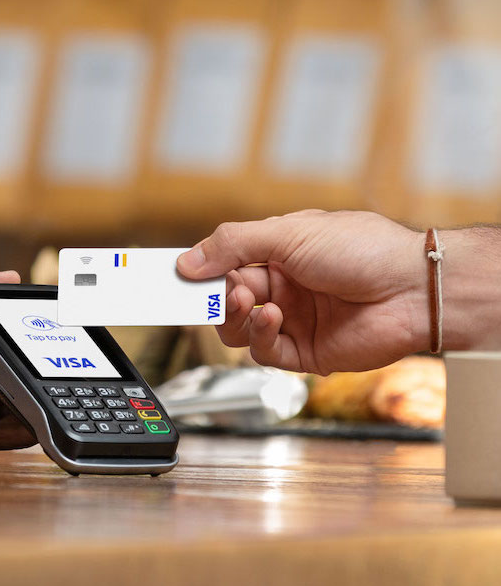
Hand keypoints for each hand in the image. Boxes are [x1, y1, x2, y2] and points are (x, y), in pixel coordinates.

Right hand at [177, 210, 428, 374]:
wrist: (413, 289)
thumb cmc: (363, 249)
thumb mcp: (288, 232)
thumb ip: (232, 245)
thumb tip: (188, 261)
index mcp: (278, 252)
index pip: (226, 262)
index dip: (200, 269)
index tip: (173, 275)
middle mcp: (284, 286)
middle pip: (226, 298)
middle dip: (214, 295)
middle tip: (204, 292)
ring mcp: (294, 320)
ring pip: (240, 328)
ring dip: (234, 316)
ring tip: (245, 301)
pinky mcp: (306, 352)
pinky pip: (265, 351)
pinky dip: (260, 335)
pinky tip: (272, 317)